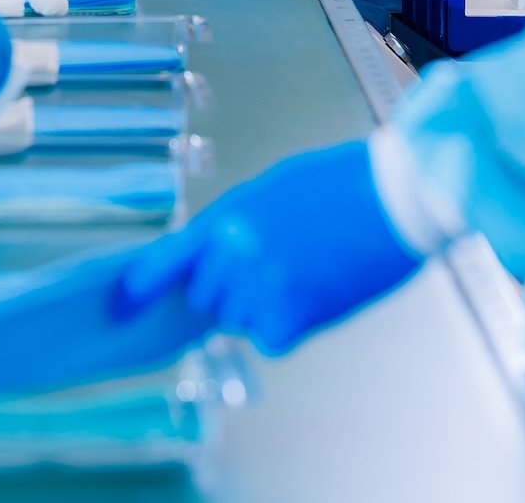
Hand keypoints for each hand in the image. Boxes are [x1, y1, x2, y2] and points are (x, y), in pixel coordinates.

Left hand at [116, 141, 420, 354]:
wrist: (398, 194)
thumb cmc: (347, 182)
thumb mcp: (276, 189)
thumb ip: (240, 225)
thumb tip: (221, 254)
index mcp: (229, 215)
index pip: (167, 258)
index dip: (144, 284)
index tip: (126, 303)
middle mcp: (236, 253)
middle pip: (209, 298)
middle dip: (232, 292)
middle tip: (276, 270)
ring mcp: (262, 286)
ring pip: (242, 321)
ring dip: (265, 309)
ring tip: (308, 275)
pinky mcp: (295, 314)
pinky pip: (272, 340)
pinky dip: (292, 329)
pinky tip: (318, 297)